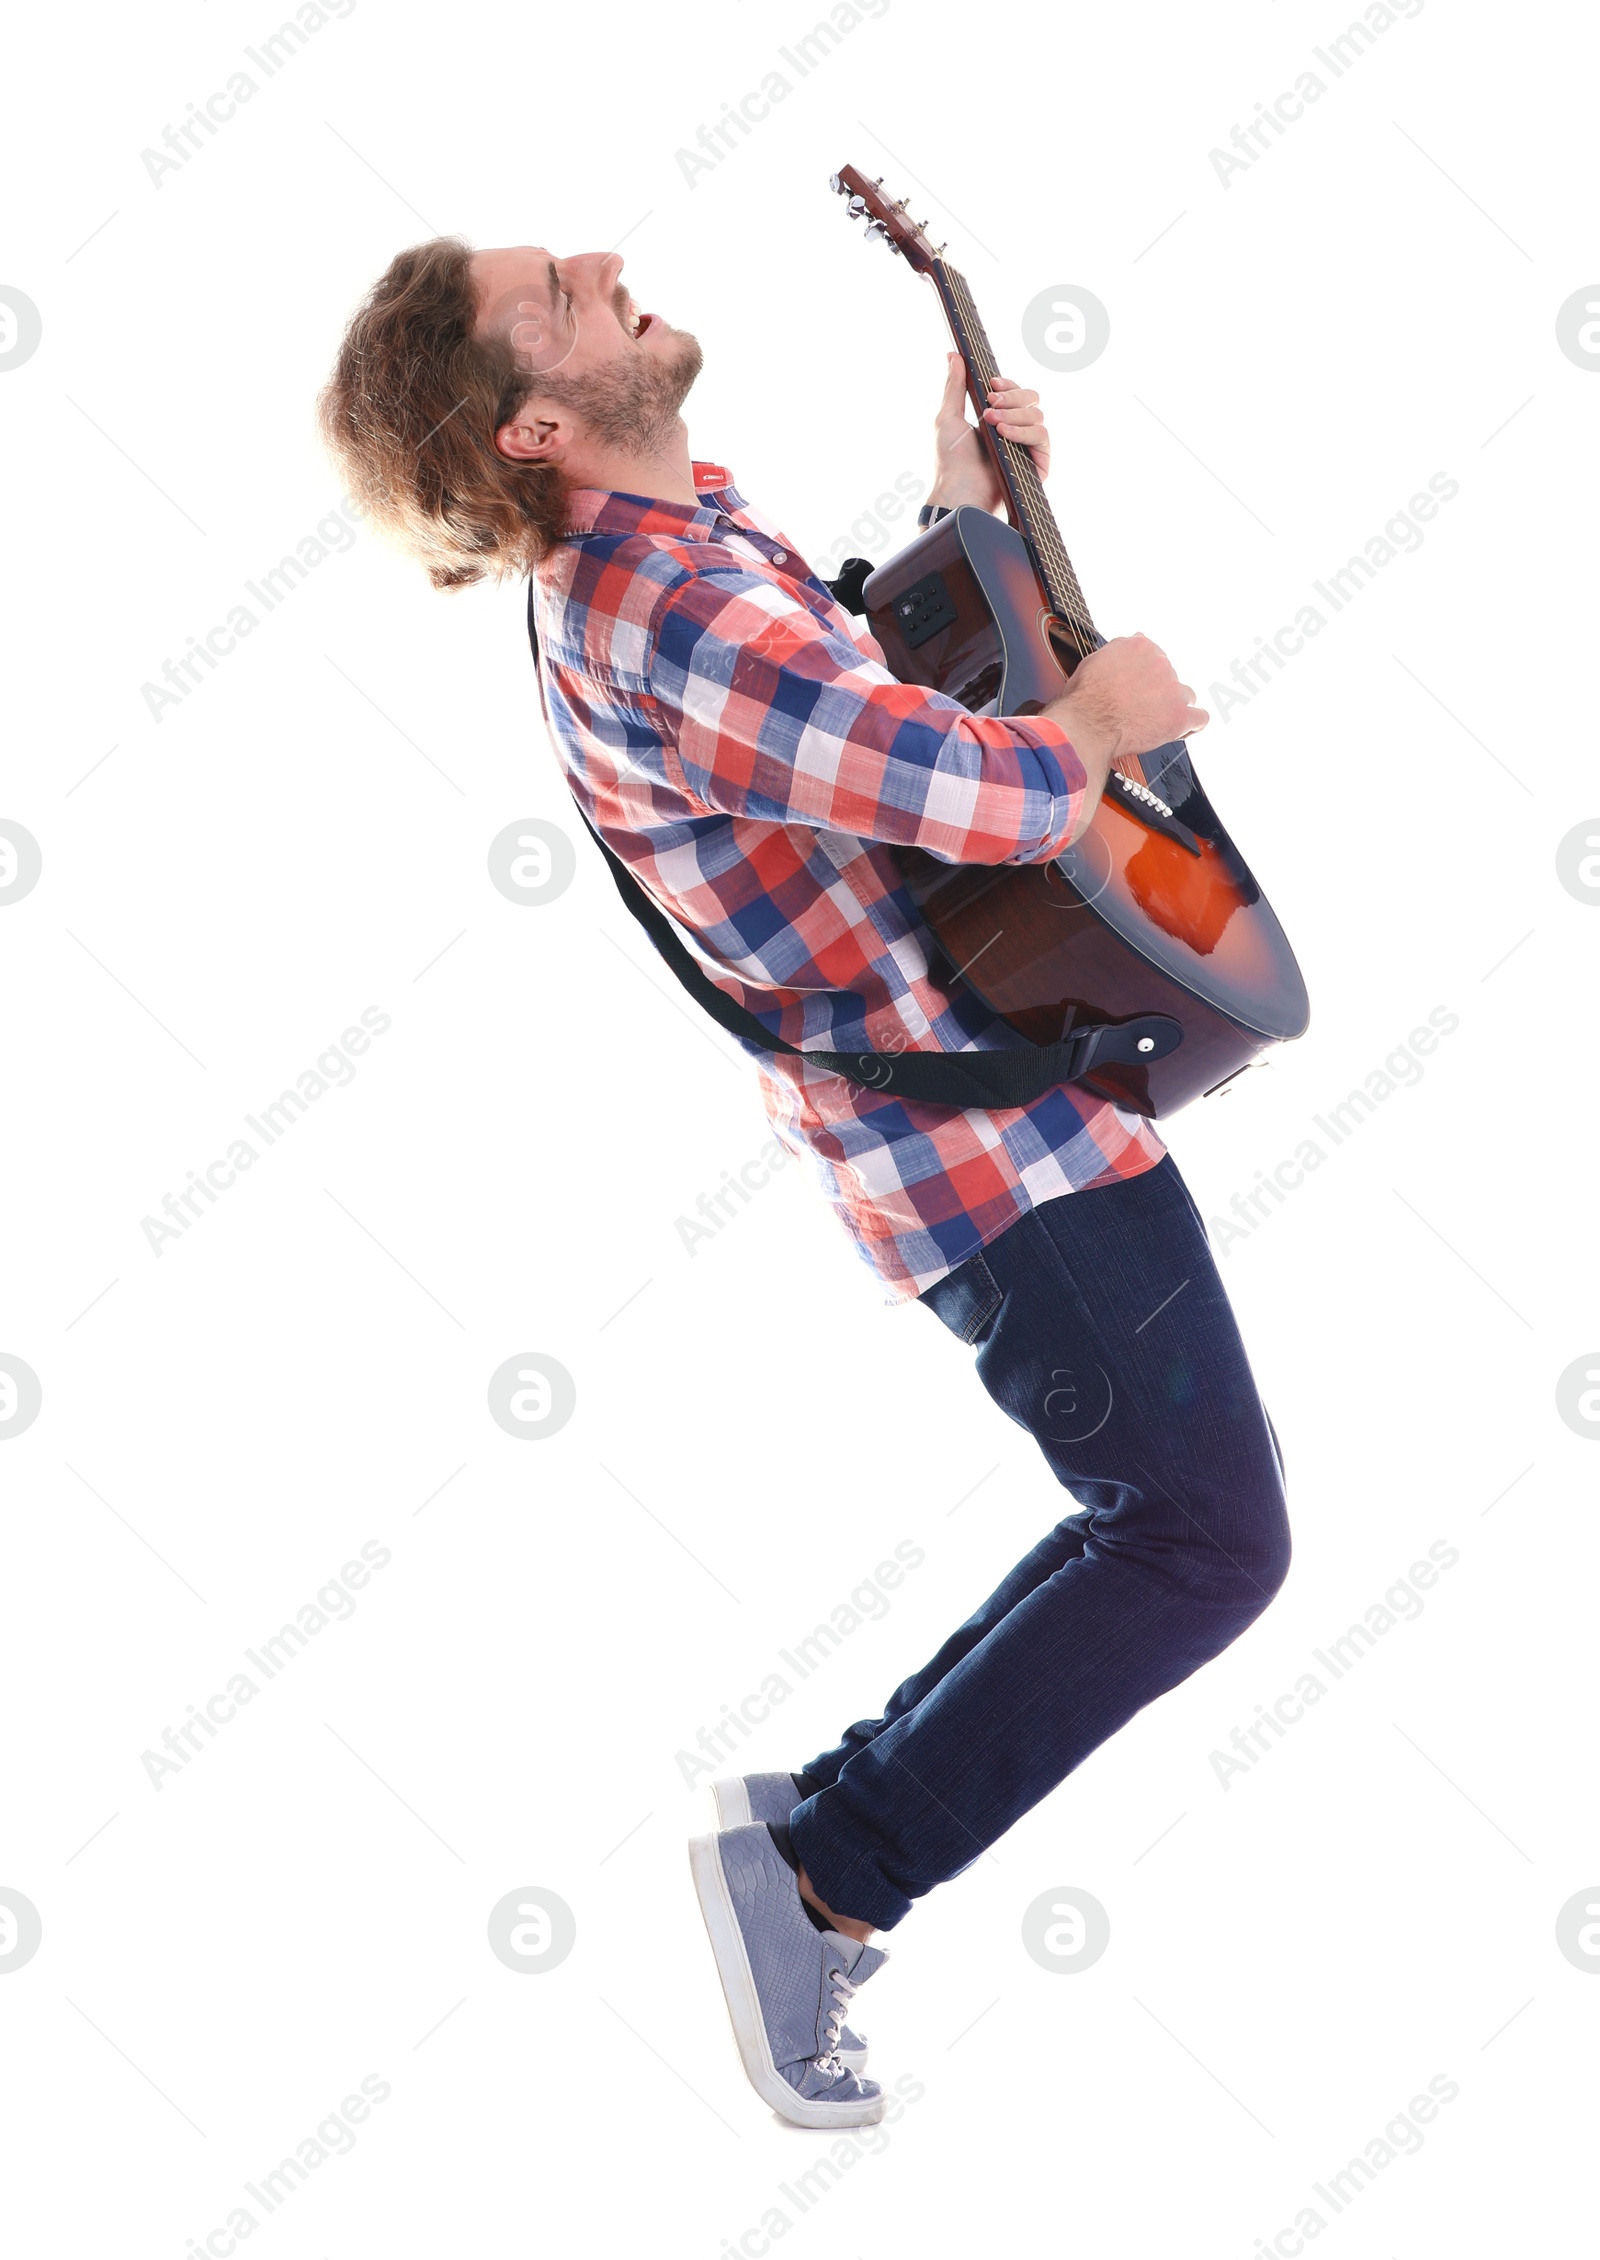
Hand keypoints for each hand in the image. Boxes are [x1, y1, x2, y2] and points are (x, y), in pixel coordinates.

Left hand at [928, 352, 1050, 513]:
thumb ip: (954, 386)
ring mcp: (1027, 447)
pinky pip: (1042, 436)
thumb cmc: (950, 462)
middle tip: (989, 405)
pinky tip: (1004, 434)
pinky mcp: (1038, 464)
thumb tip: (953, 355)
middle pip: (1031, 398)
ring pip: (1037, 415)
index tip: (992, 384)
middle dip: (1012, 397)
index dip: (1008, 384)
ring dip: (1013, 414)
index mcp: (998, 419)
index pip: (1016, 392)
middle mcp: (1016, 431)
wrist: (958, 493)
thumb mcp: (947, 417)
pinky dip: (1023, 432)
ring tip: (991, 423)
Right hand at [1047, 634, 1208, 765]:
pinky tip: (1181, 728)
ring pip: (1186, 696)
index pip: (1155, 657)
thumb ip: (1120, 649)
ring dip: (1173, 706)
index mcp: (1142, 647)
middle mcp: (1162, 664)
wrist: (1088, 724)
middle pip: (1170, 677)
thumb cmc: (1085, 696)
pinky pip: (1199, 718)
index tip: (1138, 687)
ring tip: (1155, 720)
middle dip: (1158, 692)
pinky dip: (1192, 723)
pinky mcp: (1179, 717)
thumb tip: (1135, 639)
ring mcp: (1174, 690)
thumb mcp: (1096, 660)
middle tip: (1138, 708)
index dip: (1147, 675)